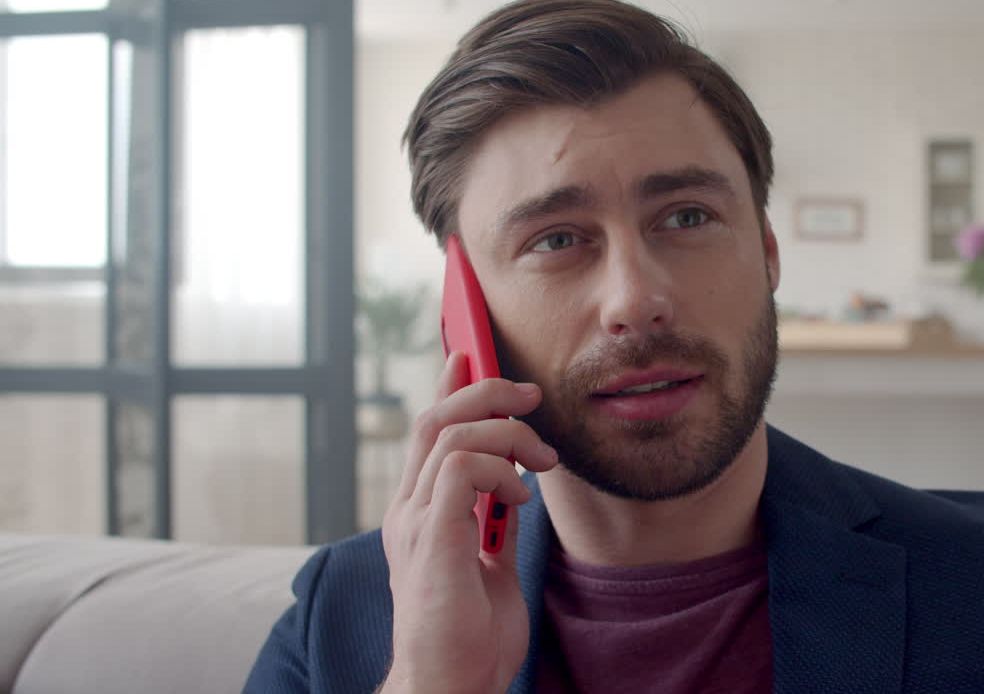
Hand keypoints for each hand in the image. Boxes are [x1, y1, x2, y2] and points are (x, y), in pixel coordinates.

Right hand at [379, 352, 557, 693]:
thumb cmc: (469, 635)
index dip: (449, 385)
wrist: (452, 684)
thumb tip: (517, 488)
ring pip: (451, 432)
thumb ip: (493, 523)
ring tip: (542, 460)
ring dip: (508, 432)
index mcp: (421, 511)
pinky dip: (501, 468)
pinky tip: (521, 495)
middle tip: (533, 395)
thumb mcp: (489, 565)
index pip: (430, 430)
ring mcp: (415, 521)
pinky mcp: (431, 536)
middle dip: (486, 389)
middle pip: (436, 417)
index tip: (472, 354)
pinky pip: (463, 467)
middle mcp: (409, 508)